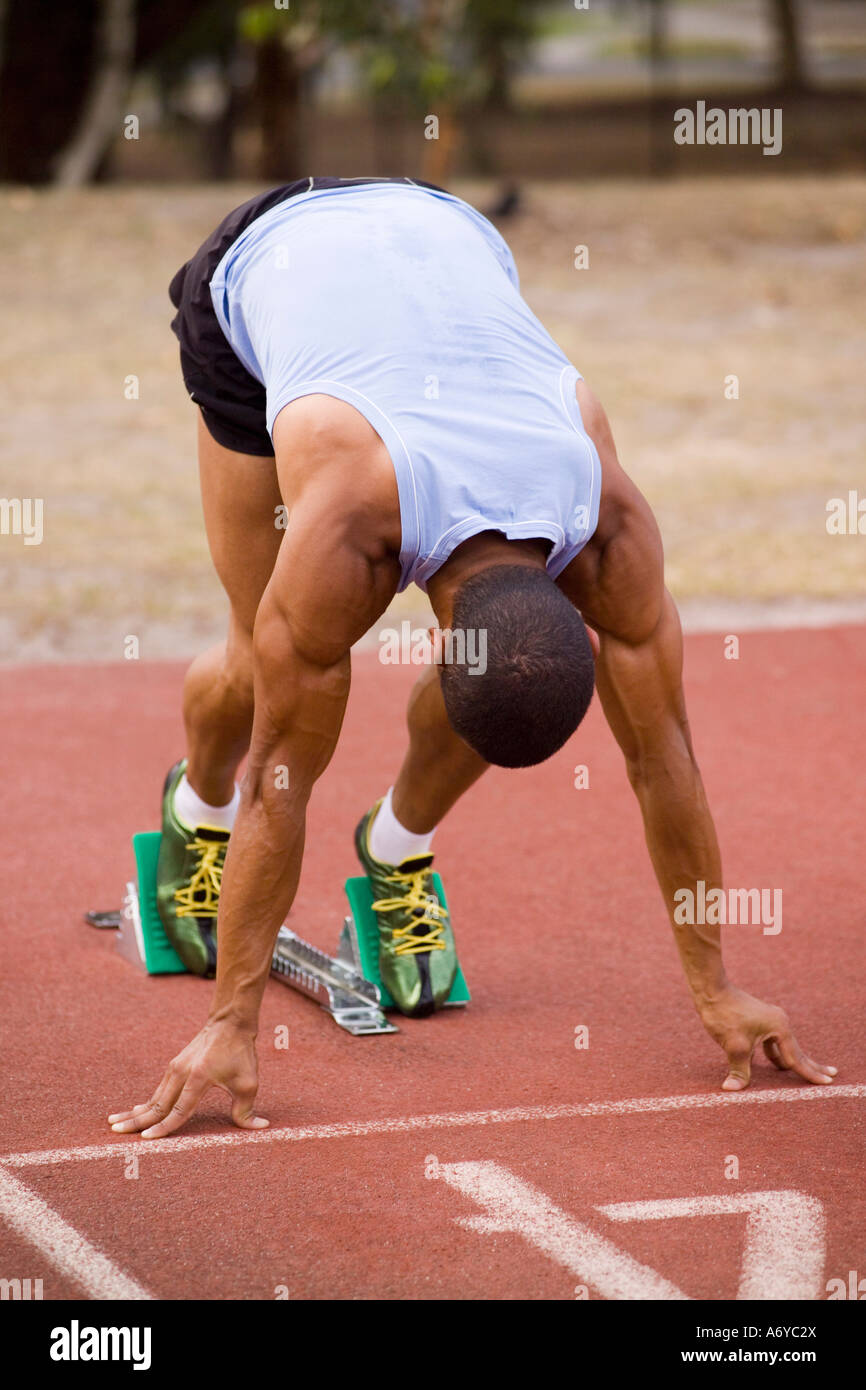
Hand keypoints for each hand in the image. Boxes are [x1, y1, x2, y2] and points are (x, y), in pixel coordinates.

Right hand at [107, 1018, 268, 1138]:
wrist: (229, 1022)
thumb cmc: (241, 1053)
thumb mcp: (249, 1082)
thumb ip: (247, 1109)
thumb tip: (259, 1128)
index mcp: (199, 1078)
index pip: (179, 1110)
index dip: (164, 1127)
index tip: (146, 1139)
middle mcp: (181, 1073)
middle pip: (156, 1104)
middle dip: (136, 1121)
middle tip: (115, 1133)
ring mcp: (175, 1068)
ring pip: (153, 1097)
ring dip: (135, 1112)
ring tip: (114, 1124)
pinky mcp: (175, 1067)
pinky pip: (158, 1090)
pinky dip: (146, 1103)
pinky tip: (136, 1111)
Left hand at [698, 984, 836, 1090]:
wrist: (711, 990)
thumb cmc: (725, 1015)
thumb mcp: (734, 1046)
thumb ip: (739, 1070)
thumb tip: (732, 1089)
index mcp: (780, 1028)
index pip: (797, 1058)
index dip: (811, 1073)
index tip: (827, 1082)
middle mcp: (779, 1022)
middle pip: (797, 1051)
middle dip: (812, 1065)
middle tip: (832, 1076)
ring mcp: (770, 1021)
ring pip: (784, 1047)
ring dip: (793, 1061)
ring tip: (808, 1072)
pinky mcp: (759, 1021)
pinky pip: (772, 1043)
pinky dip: (776, 1055)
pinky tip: (778, 1065)